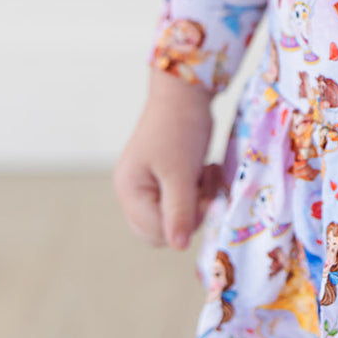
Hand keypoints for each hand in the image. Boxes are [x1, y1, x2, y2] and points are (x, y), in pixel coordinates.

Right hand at [113, 67, 221, 249]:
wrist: (186, 91)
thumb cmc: (180, 129)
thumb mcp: (180, 172)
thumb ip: (179, 210)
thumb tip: (179, 246)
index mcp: (130, 191)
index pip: (156, 232)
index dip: (184, 223)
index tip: (204, 197)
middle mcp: (134, 192)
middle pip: (162, 229)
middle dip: (190, 214)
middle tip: (205, 187)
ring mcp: (148, 184)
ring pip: (176, 215)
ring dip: (198, 200)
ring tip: (208, 173)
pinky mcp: (165, 176)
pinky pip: (182, 199)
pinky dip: (198, 189)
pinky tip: (207, 169)